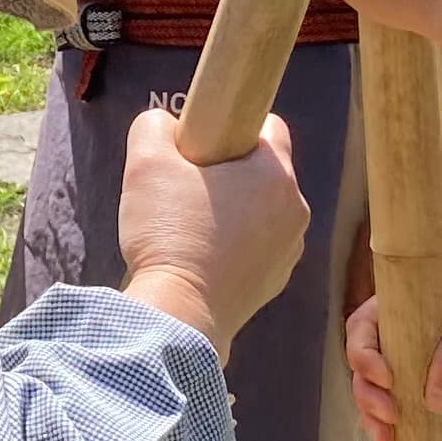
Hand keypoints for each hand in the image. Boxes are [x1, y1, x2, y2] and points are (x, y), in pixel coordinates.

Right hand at [114, 106, 308, 356]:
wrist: (180, 315)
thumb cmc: (170, 234)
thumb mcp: (145, 161)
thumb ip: (155, 125)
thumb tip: (166, 126)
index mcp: (276, 174)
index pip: (267, 127)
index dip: (230, 129)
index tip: (200, 149)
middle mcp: (296, 209)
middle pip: (262, 173)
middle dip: (228, 175)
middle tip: (186, 192)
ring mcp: (290, 250)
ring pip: (261, 212)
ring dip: (233, 212)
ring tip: (191, 230)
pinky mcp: (276, 283)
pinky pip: (257, 248)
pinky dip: (235, 248)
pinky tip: (202, 259)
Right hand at [344, 221, 441, 440]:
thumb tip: (434, 402)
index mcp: (404, 305)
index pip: (364, 328)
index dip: (363, 354)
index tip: (384, 376)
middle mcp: (405, 331)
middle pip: (366, 365)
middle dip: (368, 393)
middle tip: (389, 415)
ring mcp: (421, 359)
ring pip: (382, 389)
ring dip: (375, 414)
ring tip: (386, 439)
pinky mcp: (441, 382)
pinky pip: (411, 403)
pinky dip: (401, 423)